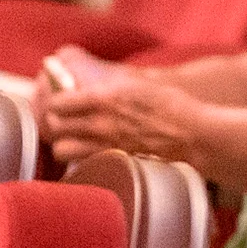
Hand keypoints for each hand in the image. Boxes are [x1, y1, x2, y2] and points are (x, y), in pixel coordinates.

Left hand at [39, 54, 208, 165]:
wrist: (191, 134)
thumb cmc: (168, 104)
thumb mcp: (134, 84)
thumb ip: (106, 87)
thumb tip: (84, 85)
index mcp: (104, 97)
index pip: (58, 102)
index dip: (56, 101)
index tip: (62, 101)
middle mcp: (100, 122)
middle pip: (54, 126)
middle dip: (55, 121)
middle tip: (64, 119)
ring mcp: (105, 144)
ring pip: (60, 149)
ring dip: (62, 143)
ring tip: (72, 138)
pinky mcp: (112, 160)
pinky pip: (80, 163)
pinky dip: (79, 158)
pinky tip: (87, 152)